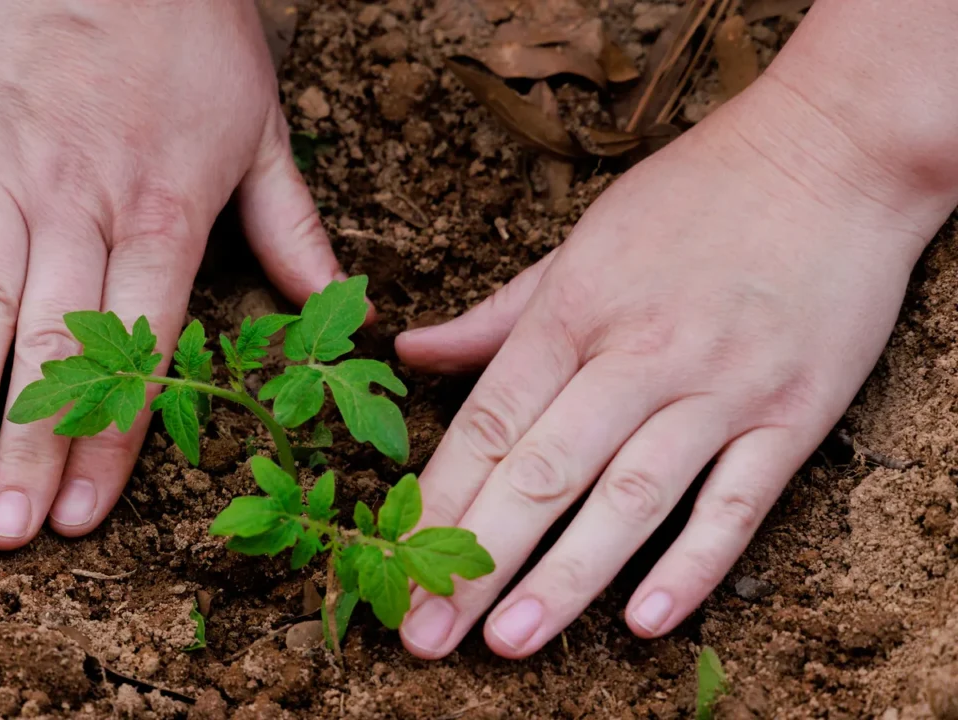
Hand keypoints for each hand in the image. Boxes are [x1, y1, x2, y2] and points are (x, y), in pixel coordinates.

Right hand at [0, 0, 344, 548]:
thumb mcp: (264, 131)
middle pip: (55, 347)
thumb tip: (339, 311)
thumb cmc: (194, 38)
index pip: (138, 351)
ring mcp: (12, 173)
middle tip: (6, 532)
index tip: (85, 513)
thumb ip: (293, 229)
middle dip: (30, 447)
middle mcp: (83, 206)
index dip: (112, 439)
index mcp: (165, 216)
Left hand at [392, 76, 953, 658]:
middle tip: (425, 634)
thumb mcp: (578, 243)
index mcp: (575, 310)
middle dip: (476, 560)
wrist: (832, 155)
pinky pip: (737, 503)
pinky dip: (693, 565)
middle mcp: (641, 353)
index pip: (490, 422)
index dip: (438, 501)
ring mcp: (721, 387)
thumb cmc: (692, 198)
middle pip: (544, 471)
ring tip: (509, 639)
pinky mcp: (793, 413)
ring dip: (566, 576)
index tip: (392, 564)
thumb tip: (409, 350)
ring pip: (631, 497)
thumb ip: (496, 315)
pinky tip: (644, 621)